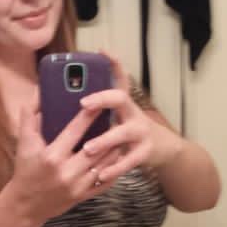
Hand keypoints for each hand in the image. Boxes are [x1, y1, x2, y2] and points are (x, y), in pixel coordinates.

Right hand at [8, 91, 122, 225]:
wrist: (26, 205)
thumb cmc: (25, 171)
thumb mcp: (24, 144)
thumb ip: (29, 117)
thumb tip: (37, 93)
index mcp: (52, 156)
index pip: (75, 131)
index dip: (89, 116)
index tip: (99, 103)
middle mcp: (66, 172)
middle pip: (96, 148)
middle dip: (107, 133)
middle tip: (115, 119)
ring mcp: (77, 186)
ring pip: (105, 164)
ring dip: (114, 149)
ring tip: (119, 136)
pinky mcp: (83, 196)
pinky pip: (105, 181)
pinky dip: (113, 169)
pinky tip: (116, 158)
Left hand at [79, 55, 177, 182]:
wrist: (164, 149)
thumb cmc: (130, 132)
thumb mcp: (118, 117)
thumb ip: (98, 112)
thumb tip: (62, 105)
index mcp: (123, 104)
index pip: (119, 77)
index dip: (113, 64)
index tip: (102, 51)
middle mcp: (133, 113)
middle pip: (121, 98)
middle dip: (102, 98)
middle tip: (83, 104)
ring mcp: (141, 132)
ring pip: (123, 133)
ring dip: (104, 140)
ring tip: (88, 148)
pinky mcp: (145, 152)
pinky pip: (128, 161)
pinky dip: (113, 168)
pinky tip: (100, 175)